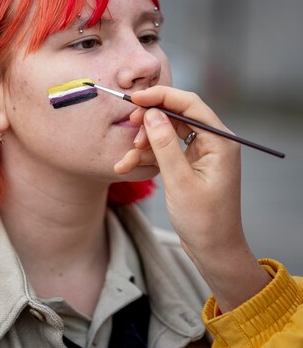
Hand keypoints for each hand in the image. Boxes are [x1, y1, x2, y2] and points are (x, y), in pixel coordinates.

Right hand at [114, 86, 270, 311]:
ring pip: (167, 133)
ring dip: (145, 143)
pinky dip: (147, 157)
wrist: (213, 250)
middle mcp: (213, 143)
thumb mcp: (180, 182)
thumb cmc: (205, 221)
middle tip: (131, 128)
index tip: (136, 98)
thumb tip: (152, 114)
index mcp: (220, 142)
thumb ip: (165, 145)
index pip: (190, 104)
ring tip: (127, 158)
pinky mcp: (189, 165)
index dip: (162, 96)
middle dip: (150, 121)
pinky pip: (165, 151)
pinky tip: (128, 166)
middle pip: (177, 116)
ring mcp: (200, 154)